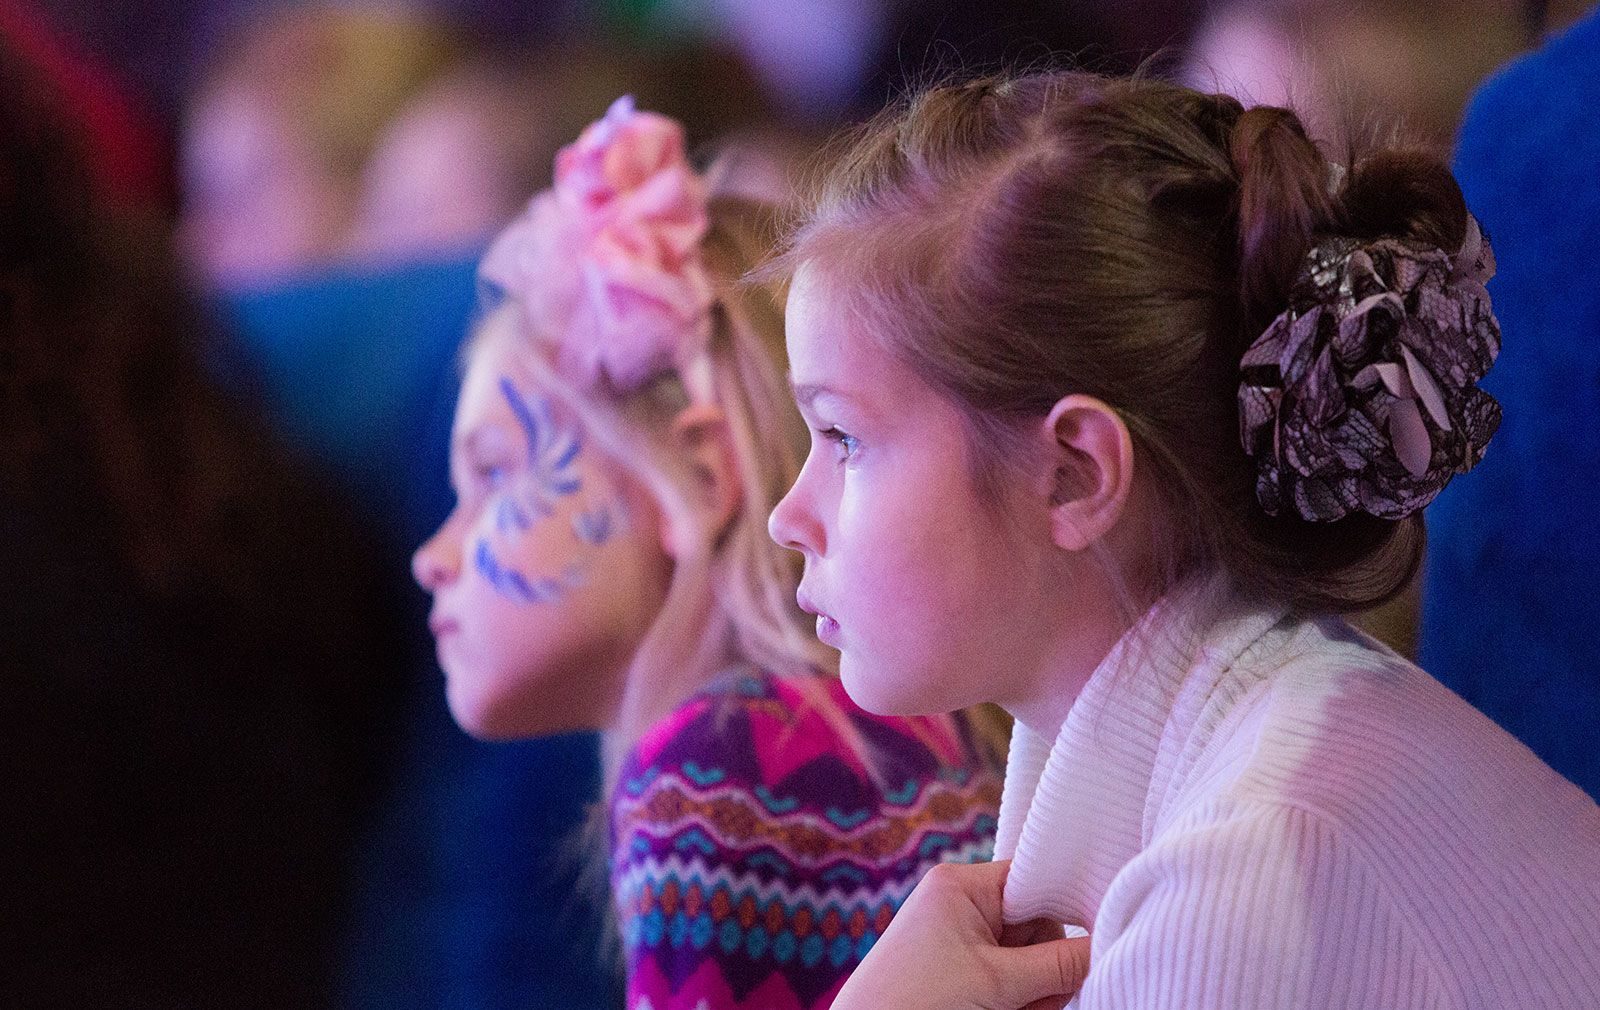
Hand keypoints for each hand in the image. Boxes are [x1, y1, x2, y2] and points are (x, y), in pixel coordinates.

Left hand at [832, 860, 1089, 1009]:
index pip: (1035, 877)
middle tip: (1045, 996)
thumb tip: (1109, 945)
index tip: (1099, 929)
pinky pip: (1009, 976)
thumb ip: (1058, 965)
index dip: (1068, 904)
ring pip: (1028, 956)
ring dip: (1037, 987)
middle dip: (1048, 963)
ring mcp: (959, 938)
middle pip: (1037, 923)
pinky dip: (1019, 998)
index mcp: (961, 884)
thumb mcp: (996, 983)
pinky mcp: (959, 970)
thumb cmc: (916, 1002)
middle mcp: (960, 903)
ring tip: (1019, 1009)